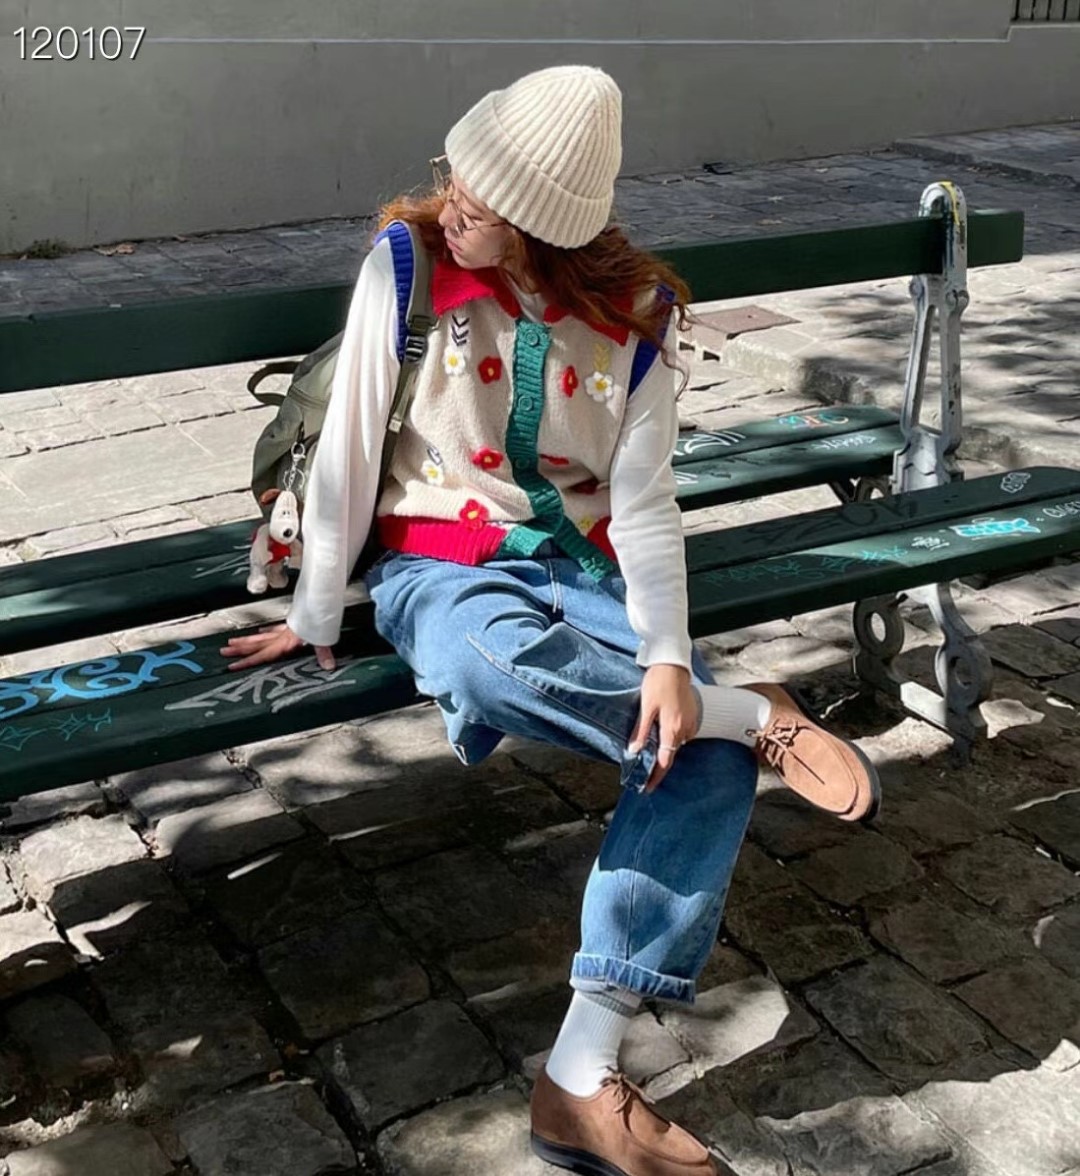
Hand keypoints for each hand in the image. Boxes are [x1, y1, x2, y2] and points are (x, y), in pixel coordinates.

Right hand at [220, 623, 334, 671]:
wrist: (322, 599)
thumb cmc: (321, 617)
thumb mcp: (323, 637)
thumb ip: (323, 653)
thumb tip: (328, 666)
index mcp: (286, 641)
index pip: (263, 654)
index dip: (247, 661)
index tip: (233, 666)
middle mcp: (283, 635)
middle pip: (257, 643)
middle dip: (240, 649)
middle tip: (224, 651)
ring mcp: (286, 628)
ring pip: (262, 635)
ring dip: (247, 640)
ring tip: (233, 642)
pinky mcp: (291, 623)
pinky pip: (275, 629)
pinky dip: (266, 631)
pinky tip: (261, 631)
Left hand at [628, 663, 699, 792]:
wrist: (674, 665)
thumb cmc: (658, 682)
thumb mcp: (646, 706)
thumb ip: (641, 730)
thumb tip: (634, 750)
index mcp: (672, 728)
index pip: (665, 760)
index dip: (656, 776)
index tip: (648, 787)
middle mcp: (684, 729)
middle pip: (671, 753)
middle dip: (659, 763)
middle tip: (645, 770)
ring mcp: (691, 723)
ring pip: (676, 743)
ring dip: (665, 747)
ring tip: (651, 747)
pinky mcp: (693, 716)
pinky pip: (682, 734)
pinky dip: (672, 736)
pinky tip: (662, 731)